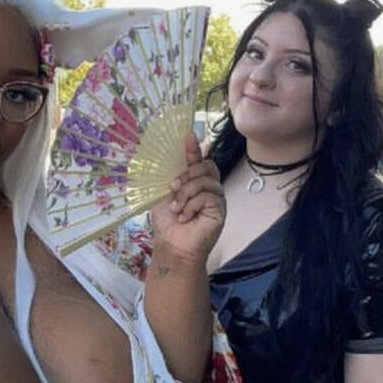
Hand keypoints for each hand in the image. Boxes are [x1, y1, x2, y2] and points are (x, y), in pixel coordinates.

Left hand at [151, 132, 224, 264]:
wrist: (172, 246)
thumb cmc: (167, 222)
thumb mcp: (162, 194)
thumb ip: (168, 175)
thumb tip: (166, 154)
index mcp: (194, 181)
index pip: (198, 159)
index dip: (194, 147)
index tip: (188, 136)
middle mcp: (208, 187)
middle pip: (207, 166)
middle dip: (187, 174)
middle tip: (172, 187)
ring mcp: (216, 198)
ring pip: (206, 180)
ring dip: (186, 193)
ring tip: (176, 208)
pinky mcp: (220, 209)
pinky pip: (208, 196)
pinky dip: (192, 205)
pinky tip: (185, 217)